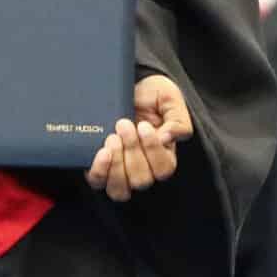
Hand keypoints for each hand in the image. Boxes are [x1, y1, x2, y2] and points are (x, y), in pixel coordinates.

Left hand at [87, 75, 192, 202]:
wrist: (126, 87)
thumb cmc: (151, 95)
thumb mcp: (170, 98)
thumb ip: (177, 119)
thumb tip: (167, 139)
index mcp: (164, 156)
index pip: (163, 169)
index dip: (152, 149)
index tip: (143, 125)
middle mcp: (143, 170)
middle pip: (141, 180)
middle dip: (132, 151)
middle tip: (123, 124)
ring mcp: (120, 172)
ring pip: (120, 189)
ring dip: (116, 165)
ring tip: (112, 138)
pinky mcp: (101, 168)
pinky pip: (98, 182)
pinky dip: (99, 171)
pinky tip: (101, 152)